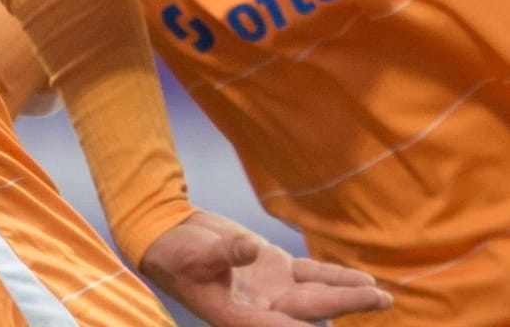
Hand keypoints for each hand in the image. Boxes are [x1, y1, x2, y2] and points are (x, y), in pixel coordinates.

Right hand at [141, 211, 393, 325]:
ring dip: (349, 296)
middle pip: (311, 311)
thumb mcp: (194, 255)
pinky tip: (363, 281)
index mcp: (240, 316)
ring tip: (384, 296)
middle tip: (378, 299)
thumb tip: (249, 250)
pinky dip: (336, 278)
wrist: (168, 235)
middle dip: (345, 306)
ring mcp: (273, 290)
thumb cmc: (174, 252)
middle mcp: (262, 309)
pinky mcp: (276, 269)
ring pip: (318, 296)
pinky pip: (313, 276)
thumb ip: (225, 254)